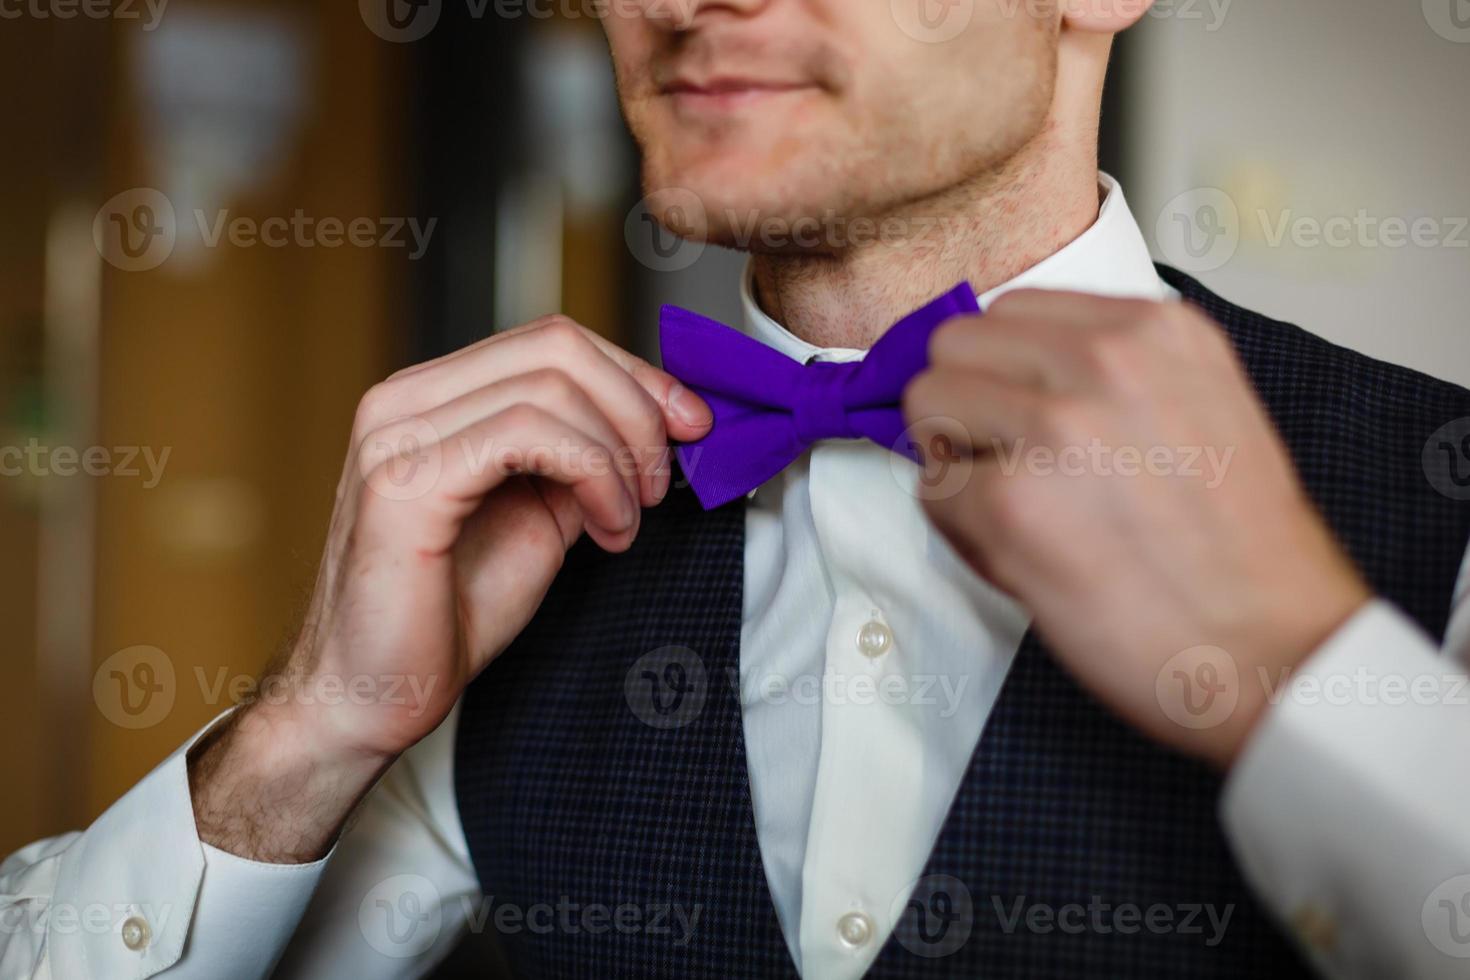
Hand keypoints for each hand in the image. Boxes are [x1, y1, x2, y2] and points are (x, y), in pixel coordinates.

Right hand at [189, 316, 711, 860]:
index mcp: (433, 398)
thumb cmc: (447, 614)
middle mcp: (405, 399)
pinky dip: (595, 474)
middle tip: (665, 480)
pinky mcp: (404, 480)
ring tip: (626, 520)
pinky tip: (607, 528)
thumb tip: (657, 423)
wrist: (374, 696)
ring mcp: (396, 433)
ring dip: (619, 453)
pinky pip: (528, 433)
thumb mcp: (540, 515)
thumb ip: (581, 458)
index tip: (692, 424)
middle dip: (639, 407)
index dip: (636, 374)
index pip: (551, 340)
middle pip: (558, 345)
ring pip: (552, 384)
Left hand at [903, 291, 1370, 768]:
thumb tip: (1010, 371)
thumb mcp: (1202, 405)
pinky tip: (1025, 554)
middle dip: (967, 403)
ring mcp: (1054, 426)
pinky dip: (960, 526)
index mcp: (1157, 329)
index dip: (1005, 368)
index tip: (1025, 413)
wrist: (1275, 649)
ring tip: (1021, 509)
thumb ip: (1112, 372)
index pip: (1013, 308)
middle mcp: (1105, 359)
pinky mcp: (1009, 501)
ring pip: (928, 403)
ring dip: (957, 458)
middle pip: (957, 343)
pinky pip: (932, 489)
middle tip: (1010, 464)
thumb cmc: (1239, 551)